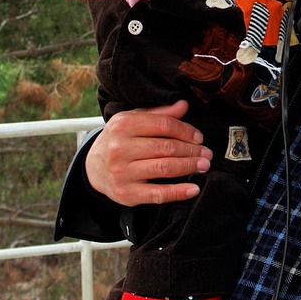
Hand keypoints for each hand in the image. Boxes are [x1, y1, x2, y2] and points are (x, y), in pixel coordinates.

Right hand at [85, 101, 213, 205]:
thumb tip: (184, 105)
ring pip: (164, 168)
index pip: (163, 125)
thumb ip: (159, 114)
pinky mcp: (126, 194)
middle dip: (191, 150)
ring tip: (203, 165)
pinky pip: (157, 194)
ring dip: (189, 167)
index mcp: (123, 125)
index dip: (185, 130)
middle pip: (166, 147)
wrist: (93, 168)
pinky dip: (178, 192)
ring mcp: (122, 172)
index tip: (198, 137)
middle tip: (207, 152)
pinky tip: (193, 189)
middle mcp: (120, 148)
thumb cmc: (119, 140)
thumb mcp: (133, 120)